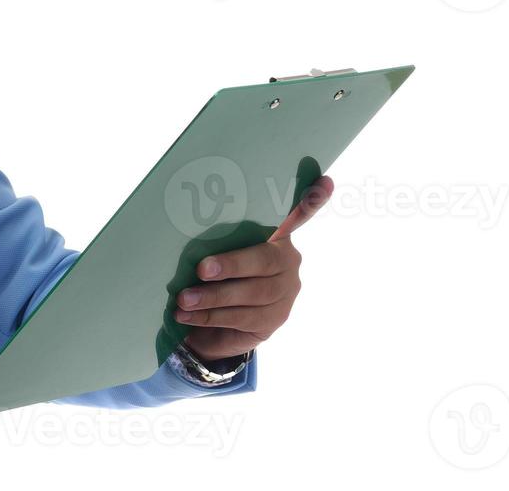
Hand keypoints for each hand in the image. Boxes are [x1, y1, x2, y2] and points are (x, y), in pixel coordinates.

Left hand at [173, 175, 333, 362]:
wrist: (216, 327)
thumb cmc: (212, 276)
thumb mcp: (214, 252)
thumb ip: (217, 238)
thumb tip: (184, 218)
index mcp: (277, 236)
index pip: (300, 215)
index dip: (313, 200)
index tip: (325, 181)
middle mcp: (289, 262)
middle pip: (264, 261)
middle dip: (231, 265)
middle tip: (201, 269)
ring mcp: (285, 293)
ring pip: (251, 294)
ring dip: (213, 297)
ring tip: (183, 299)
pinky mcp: (274, 320)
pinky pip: (242, 318)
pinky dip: (210, 316)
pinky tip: (186, 315)